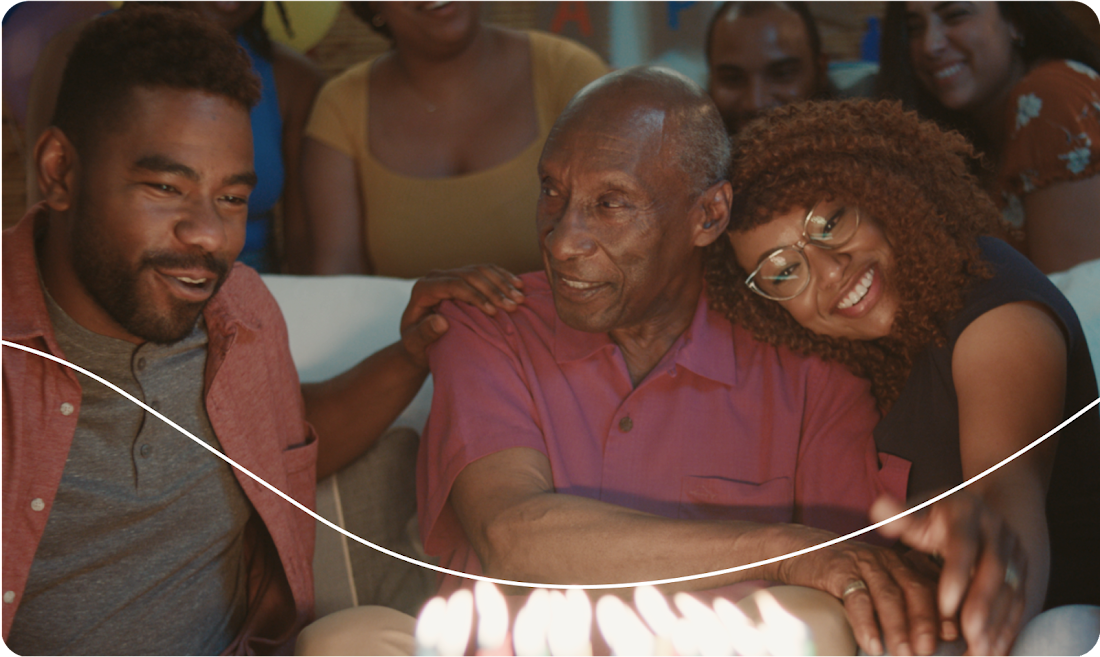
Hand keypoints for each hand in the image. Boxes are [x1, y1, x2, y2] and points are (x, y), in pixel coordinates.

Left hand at [400, 264, 524, 368]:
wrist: (417, 341)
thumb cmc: (415, 345)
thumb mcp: (414, 344)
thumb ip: (423, 333)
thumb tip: (440, 322)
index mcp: (424, 288)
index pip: (453, 284)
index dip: (475, 296)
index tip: (493, 311)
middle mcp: (436, 277)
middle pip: (470, 275)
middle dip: (494, 290)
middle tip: (513, 305)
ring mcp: (450, 275)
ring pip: (480, 270)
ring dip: (503, 283)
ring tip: (520, 297)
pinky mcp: (462, 278)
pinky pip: (485, 271)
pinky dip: (503, 277)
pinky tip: (518, 285)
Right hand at [776, 526, 940, 655]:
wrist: (796, 550)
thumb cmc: (842, 577)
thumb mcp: (875, 585)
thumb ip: (900, 603)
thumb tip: (931, 640)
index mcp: (901, 564)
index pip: (930, 586)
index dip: (944, 611)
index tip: (953, 635)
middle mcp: (886, 561)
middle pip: (914, 589)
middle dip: (925, 620)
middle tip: (929, 649)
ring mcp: (862, 563)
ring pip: (888, 595)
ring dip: (898, 627)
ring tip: (904, 654)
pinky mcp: (837, 570)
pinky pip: (856, 597)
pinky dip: (865, 623)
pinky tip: (871, 644)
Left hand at [871, 494, 1027, 655]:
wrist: (978, 510)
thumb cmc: (938, 516)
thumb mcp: (919, 512)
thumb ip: (901, 516)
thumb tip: (879, 509)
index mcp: (967, 514)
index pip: (964, 546)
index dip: (956, 576)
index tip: (944, 606)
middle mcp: (997, 533)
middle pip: (994, 571)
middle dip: (983, 605)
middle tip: (970, 635)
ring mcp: (1014, 554)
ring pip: (1011, 590)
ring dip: (999, 622)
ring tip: (982, 650)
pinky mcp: (1022, 573)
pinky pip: (1019, 603)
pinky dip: (1009, 628)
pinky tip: (995, 651)